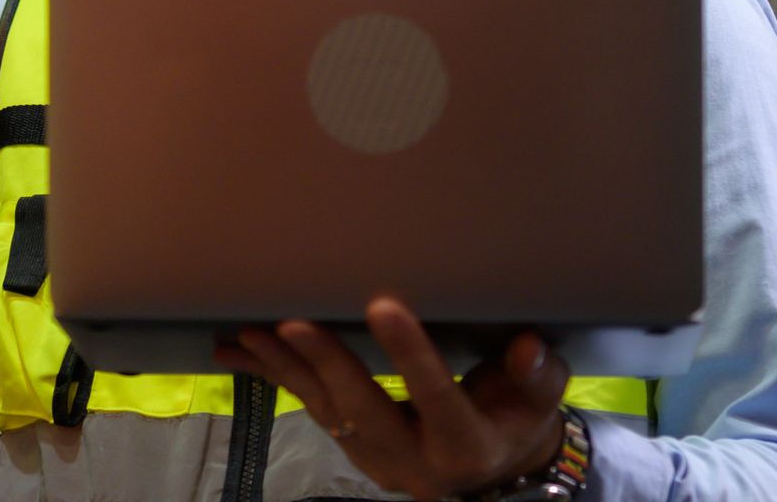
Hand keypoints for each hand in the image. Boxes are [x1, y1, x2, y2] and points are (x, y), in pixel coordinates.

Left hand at [215, 297, 568, 501]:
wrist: (495, 470)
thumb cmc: (517, 420)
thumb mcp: (539, 403)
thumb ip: (537, 376)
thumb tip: (528, 347)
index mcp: (464, 446)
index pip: (438, 399)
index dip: (411, 356)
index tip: (385, 306)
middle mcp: (412, 460)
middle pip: (364, 411)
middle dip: (326, 365)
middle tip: (293, 323)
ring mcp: (373, 455)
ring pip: (323, 410)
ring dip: (284, 368)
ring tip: (249, 332)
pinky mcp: (348, 441)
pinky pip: (306, 405)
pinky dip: (272, 374)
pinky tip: (236, 348)